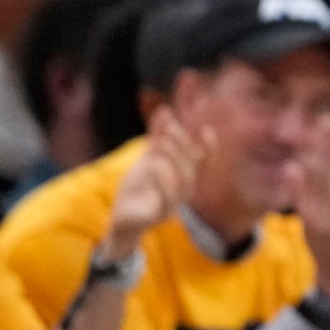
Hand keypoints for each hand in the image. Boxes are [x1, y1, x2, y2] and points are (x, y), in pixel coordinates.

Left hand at [104, 110, 211, 256]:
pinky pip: (163, 202)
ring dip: (172, 161)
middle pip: (190, 169)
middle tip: (170, 129)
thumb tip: (165, 110)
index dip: (208, 149)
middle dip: (181, 147)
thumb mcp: (148, 159)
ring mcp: (170, 207)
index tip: (206, 130)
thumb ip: (158, 136)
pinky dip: (160, 181)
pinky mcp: (154, 218)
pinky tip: (151, 165)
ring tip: (159, 144)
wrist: (121, 218)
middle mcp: (182, 194)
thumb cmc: (139, 188)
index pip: (203, 164)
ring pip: (181, 186)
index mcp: (183, 179)